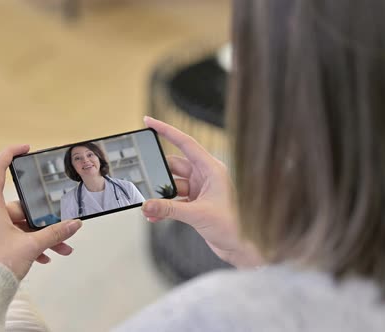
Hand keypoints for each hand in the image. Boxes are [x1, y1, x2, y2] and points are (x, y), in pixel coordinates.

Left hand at [0, 145, 82, 279]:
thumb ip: (55, 233)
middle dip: (44, 221)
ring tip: (61, 250)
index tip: (26, 148)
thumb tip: (75, 224)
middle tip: (64, 229)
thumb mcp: (32, 246)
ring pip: (20, 225)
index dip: (10, 154)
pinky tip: (46, 257)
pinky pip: (13, 236)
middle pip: (20, 207)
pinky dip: (29, 244)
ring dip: (41, 236)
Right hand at [141, 117, 262, 267]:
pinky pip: (174, 200)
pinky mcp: (197, 203)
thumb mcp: (197, 215)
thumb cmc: (234, 226)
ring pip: (172, 184)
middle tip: (142, 181)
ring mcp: (201, 190)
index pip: (185, 143)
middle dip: (158, 174)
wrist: (242, 247)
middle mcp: (206, 176)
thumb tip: (146, 205)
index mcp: (212, 168)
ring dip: (160, 195)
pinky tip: (155, 215)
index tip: (149, 121)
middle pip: (174, 165)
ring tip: (148, 206)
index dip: (166, 130)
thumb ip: (168, 210)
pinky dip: (165, 206)